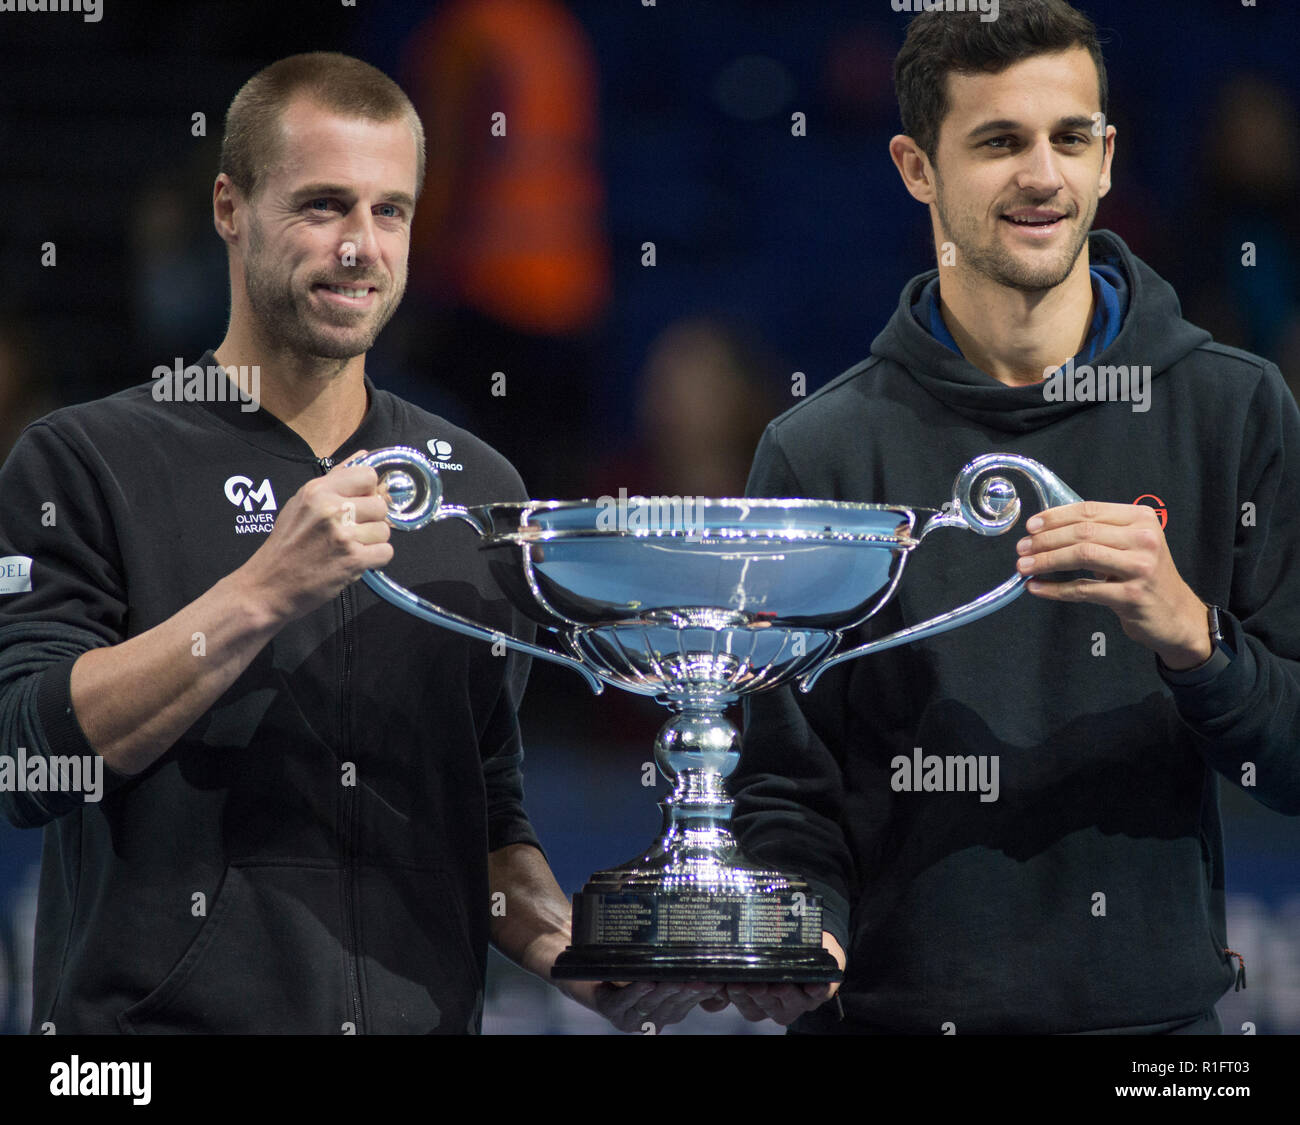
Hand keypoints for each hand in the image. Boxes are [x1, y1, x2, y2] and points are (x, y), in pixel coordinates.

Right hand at [235, 451, 393, 623]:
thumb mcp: (301, 503)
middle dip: (372, 520)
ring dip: (373, 542)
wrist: (267, 587)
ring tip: (351, 548)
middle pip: (381, 504)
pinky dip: (375, 560)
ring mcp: (342, 534)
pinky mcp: (352, 560)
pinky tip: (355, 561)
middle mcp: (331, 508)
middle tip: (353, 532)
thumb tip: (365, 455)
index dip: (369, 491)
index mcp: (317, 490)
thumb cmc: (285, 545)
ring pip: (385, 530)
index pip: (368, 475)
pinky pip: (386, 552)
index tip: (359, 504)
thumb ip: (335, 479)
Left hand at [565, 979, 726, 1033]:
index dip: (701, 994)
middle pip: (670, 1007)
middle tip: (700, 980)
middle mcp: (648, 1019)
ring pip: (649, 1005)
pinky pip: (624, 1001)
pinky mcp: (608, 1009)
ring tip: (675, 980)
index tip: (717, 982)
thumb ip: (677, 972)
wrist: (586, 971)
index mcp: (664, 1013)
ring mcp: (628, 1017)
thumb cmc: (627, 970)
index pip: (686, 1005)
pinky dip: (636, 992)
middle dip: (685, 993)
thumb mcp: (656, 970)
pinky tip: (646, 982)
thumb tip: (712, 962)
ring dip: (663, 993)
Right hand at [725, 932, 845, 1025]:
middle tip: (752, 986)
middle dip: (758, 995)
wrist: (809, 955)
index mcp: (754, 998)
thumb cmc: (774, 956)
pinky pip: (818, 994)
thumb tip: (710, 948)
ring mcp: (796, 1002)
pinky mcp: (818, 994)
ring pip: (789, 1003)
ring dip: (785, 995)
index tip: (731, 984)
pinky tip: (813, 984)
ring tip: (779, 986)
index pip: (742, 1000)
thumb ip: (739, 957)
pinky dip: (816, 990)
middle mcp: (774, 1004)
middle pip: (764, 1005)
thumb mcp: (756, 956)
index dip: (736, 995)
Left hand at [1016, 501, 1211, 669]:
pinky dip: (1055, 589)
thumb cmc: (1144, 576)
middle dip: (1046, 540)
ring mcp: (1140, 567)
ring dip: (1047, 561)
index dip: (1055, 517)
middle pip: (1083, 532)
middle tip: (1021, 549)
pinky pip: (1083, 589)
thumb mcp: (1130, 544)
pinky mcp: (1132, 595)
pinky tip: (1036, 588)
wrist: (1176, 614)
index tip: (1030, 526)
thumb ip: (1098, 531)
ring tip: (1023, 567)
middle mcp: (1144, 538)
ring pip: (1082, 556)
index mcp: (1141, 518)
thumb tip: (1045, 528)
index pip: (1089, 510)